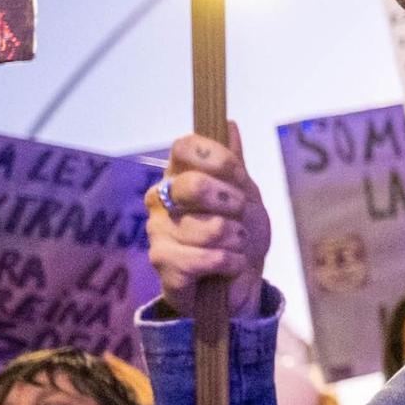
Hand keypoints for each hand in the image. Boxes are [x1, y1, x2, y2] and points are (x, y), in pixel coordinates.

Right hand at [144, 125, 269, 318]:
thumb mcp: (245, 193)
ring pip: (209, 228)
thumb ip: (234, 161)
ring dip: (236, 239)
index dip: (217, 158)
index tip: (238, 175)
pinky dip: (230, 263)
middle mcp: (161, 199)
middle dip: (233, 203)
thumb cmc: (238, 232)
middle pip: (193, 186)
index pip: (184, 146)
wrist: (240, 280)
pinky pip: (206, 258)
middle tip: (239, 214)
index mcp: (179, 175)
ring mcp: (158, 232)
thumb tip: (229, 123)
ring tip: (235, 244)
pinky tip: (229, 265)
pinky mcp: (164, 265)